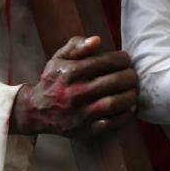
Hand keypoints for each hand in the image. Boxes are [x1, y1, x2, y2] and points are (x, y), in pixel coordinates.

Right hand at [10, 36, 137, 137]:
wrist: (36, 111)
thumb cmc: (53, 81)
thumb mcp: (59, 59)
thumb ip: (77, 46)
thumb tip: (97, 40)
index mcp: (71, 72)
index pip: (107, 62)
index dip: (122, 59)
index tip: (126, 60)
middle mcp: (76, 92)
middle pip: (115, 82)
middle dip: (130, 76)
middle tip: (133, 75)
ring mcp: (80, 113)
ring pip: (115, 103)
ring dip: (130, 95)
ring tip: (133, 90)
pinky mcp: (84, 130)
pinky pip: (111, 123)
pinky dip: (125, 115)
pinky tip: (129, 107)